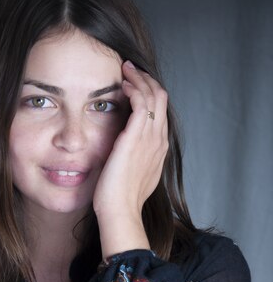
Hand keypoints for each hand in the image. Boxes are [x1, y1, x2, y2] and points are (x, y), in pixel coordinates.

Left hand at [93, 60, 168, 256]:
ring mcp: (150, 139)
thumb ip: (132, 158)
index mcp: (158, 149)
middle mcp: (159, 141)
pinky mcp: (136, 139)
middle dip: (147, 80)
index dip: (149, 94)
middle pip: (162, 98)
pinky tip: (123, 85)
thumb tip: (122, 150)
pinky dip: (135, 90)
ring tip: (126, 70)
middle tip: (131, 70)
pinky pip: (143, 104)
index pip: (160, 112)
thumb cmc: (120, 199)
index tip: (134, 85)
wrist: (120, 211)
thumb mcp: (131, 175)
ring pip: (154, 96)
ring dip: (140, 79)